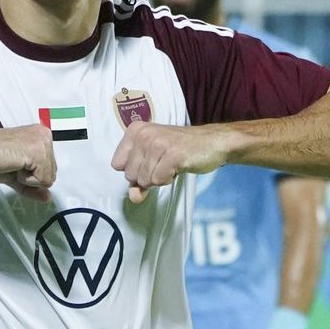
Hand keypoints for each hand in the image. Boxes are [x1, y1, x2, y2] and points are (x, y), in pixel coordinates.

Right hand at [0, 123, 56, 201]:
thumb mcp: (16, 175)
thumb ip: (33, 187)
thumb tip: (47, 198)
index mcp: (40, 136)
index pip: (49, 169)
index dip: (31, 175)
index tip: (15, 162)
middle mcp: (44, 136)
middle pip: (52, 175)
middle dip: (31, 177)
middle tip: (12, 163)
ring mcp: (42, 143)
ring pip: (49, 179)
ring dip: (27, 178)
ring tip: (12, 163)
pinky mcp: (38, 152)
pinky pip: (42, 180)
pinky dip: (26, 179)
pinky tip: (13, 164)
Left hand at [111, 121, 231, 202]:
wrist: (212, 142)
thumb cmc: (181, 150)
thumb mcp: (154, 161)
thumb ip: (139, 180)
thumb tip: (133, 197)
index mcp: (135, 131)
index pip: (117, 165)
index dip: (134, 170)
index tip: (150, 162)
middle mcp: (144, 134)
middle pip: (130, 175)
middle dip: (147, 176)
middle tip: (164, 164)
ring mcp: (158, 143)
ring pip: (145, 180)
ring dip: (160, 178)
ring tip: (172, 164)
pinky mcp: (172, 154)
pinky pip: (159, 180)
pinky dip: (169, 179)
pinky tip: (178, 167)